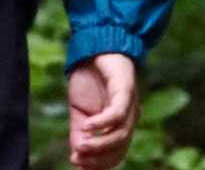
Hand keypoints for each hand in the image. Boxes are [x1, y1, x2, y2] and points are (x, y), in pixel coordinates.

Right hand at [68, 53, 138, 168]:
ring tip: (80, 146)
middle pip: (119, 148)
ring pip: (120, 135)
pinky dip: (102, 122)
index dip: (97, 163)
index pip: (115, 154)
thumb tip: (75, 154)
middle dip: (98, 158)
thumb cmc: (88, 78)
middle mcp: (129, 118)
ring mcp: (129, 105)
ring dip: (99, 144)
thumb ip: (78, 131)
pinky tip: (87, 126)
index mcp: (120, 125)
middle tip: (76, 159)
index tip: (75, 163)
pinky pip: (117, 113)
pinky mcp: (125, 90)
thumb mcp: (79, 110)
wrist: (92, 46)